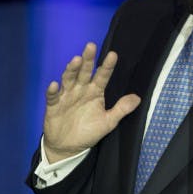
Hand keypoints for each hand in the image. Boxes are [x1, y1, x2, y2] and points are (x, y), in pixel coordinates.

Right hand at [41, 42, 140, 161]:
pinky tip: (55, 84)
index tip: (113, 55)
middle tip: (91, 46)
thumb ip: (121, 109)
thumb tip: (138, 98)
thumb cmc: (89, 132)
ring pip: (69, 79)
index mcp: (95, 92)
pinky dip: (53, 90)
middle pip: (84, 72)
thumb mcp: (108, 122)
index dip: (107, 66)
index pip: (102, 76)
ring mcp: (67, 96)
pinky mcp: (54, 105)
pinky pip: (53, 96)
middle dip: (87, 60)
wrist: (68, 147)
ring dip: (71, 70)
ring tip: (76, 60)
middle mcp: (81, 90)